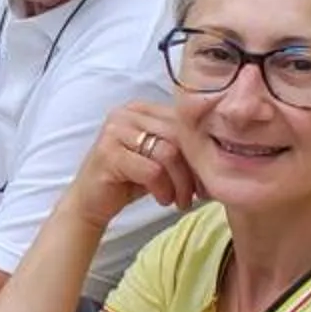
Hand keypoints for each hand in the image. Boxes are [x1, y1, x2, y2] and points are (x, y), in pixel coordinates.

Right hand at [67, 101, 204, 226]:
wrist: (90, 202)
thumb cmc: (128, 180)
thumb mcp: (158, 159)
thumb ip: (179, 146)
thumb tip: (221, 151)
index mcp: (140, 109)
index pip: (183, 122)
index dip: (201, 150)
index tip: (208, 178)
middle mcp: (125, 114)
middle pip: (178, 135)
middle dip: (194, 169)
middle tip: (198, 194)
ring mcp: (114, 131)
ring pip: (168, 153)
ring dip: (180, 182)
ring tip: (179, 200)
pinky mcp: (108, 153)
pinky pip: (151, 170)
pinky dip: (163, 189)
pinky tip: (162, 200)